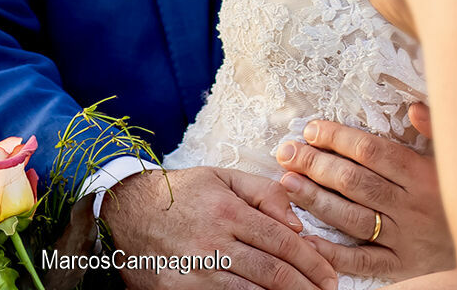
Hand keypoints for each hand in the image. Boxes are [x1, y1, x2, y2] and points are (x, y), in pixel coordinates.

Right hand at [102, 165, 336, 289]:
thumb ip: (263, 193)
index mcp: (227, 210)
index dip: (312, 261)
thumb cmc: (181, 194)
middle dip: (307, 287)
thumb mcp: (222, 177)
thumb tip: (296, 223)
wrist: (126, 211)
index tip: (331, 274)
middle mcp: (213, 241)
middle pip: (273, 272)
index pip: (282, 240)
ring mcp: (197, 270)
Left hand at [274, 114, 452, 281]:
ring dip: (316, 199)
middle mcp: (410, 206)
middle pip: (354, 181)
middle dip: (315, 164)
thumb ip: (435, 130)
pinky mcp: (400, 265)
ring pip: (352, 217)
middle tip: (286, 153)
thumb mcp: (456, 159)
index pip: (371, 152)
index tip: (311, 130)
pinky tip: (307, 238)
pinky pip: (362, 261)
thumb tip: (414, 106)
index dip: (337, 138)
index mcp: (421, 175)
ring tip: (287, 184)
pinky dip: (333, 252)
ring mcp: (403, 238)